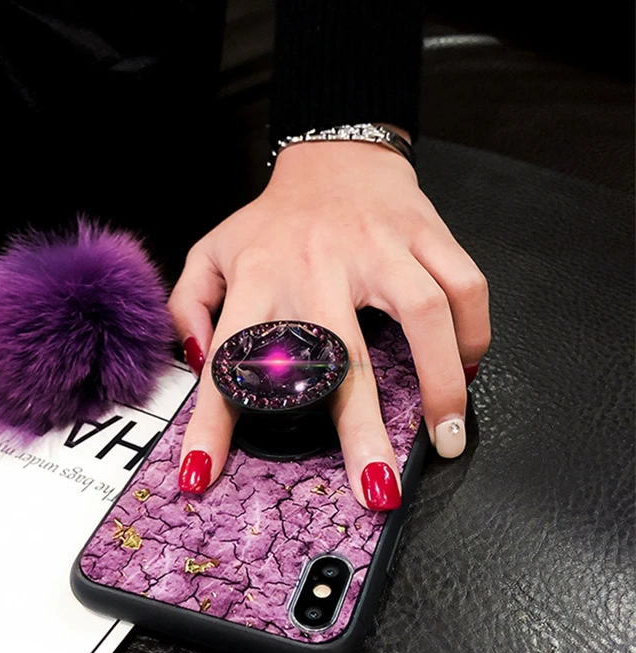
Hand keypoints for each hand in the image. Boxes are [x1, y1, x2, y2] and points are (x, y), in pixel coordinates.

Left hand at [168, 138, 489, 508]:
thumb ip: (187, 306)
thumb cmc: (272, 220)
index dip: (212, 425)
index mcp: (259, 277)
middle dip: (360, 430)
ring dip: (440, 384)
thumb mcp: (210, 253)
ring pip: (422, 316)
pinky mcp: (426, 233)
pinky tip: (467, 367)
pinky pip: (463, 284)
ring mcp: (380, 247)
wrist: (332, 154)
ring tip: (446, 439)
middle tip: (377, 490)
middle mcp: (319, 266)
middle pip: (341, 354)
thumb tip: (199, 363)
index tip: (203, 478)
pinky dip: (473, 331)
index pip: (228, 359)